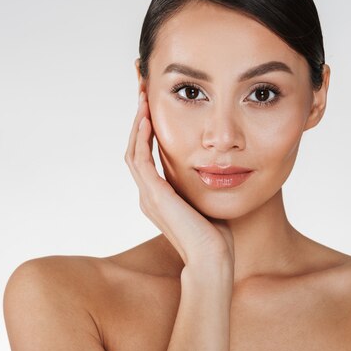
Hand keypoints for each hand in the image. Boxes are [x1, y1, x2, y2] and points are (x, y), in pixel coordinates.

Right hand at [124, 90, 233, 268]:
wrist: (212, 258)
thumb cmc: (217, 235)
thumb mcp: (207, 199)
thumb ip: (202, 182)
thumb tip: (215, 165)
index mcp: (158, 196)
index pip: (147, 155)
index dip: (148, 130)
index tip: (153, 106)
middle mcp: (148, 194)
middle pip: (135, 148)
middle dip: (139, 119)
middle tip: (142, 92)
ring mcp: (148, 195)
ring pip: (133, 150)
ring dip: (137, 123)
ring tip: (142, 98)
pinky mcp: (153, 195)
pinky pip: (140, 159)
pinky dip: (141, 138)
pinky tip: (147, 119)